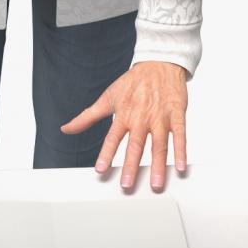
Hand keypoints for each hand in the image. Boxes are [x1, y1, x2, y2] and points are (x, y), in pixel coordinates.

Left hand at [61, 61, 187, 191]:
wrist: (159, 62)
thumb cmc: (133, 82)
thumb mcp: (108, 97)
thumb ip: (87, 117)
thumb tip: (66, 129)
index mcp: (124, 114)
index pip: (113, 138)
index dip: (106, 154)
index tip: (101, 170)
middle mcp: (141, 118)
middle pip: (136, 145)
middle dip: (131, 166)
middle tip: (127, 184)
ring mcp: (160, 117)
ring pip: (159, 144)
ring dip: (158, 165)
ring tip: (155, 183)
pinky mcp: (177, 114)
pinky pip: (180, 135)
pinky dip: (181, 151)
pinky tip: (181, 166)